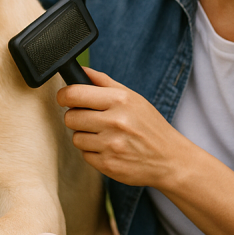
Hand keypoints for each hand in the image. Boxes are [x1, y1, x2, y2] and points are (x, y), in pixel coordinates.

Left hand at [59, 67, 195, 189]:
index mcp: (120, 100)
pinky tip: (109, 149)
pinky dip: (93, 152)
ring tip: (104, 135)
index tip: (64, 98)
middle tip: (90, 119)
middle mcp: (115, 122)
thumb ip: (104, 82)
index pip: (75, 94)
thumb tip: (81, 69)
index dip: (64, 96)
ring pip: (76, 138)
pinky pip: (85, 155)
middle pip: (70, 117)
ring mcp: (111, 145)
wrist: (169, 159)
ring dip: (85, 136)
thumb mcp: (132, 98)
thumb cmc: (149, 126)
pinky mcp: (108, 164)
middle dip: (76, 118)